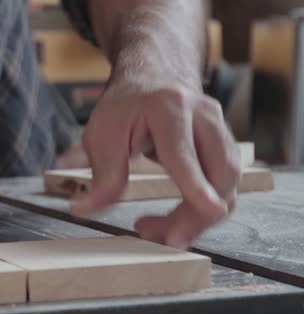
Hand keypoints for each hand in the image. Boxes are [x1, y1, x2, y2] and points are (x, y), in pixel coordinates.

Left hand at [72, 75, 240, 248]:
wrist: (153, 75)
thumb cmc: (125, 104)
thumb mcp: (102, 133)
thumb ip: (102, 175)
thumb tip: (84, 211)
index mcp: (168, 108)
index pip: (184, 152)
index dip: (196, 183)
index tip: (209, 209)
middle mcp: (204, 115)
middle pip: (218, 174)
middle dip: (195, 216)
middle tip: (158, 238)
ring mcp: (221, 129)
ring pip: (229, 184)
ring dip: (199, 218)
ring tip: (157, 231)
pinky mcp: (227, 145)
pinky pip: (227, 186)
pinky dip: (204, 210)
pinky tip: (175, 220)